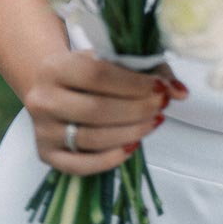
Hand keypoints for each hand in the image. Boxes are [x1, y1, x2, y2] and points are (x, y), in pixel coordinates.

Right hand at [24, 50, 188, 176]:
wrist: (49, 85)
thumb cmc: (89, 69)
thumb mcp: (113, 59)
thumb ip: (149, 69)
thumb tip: (180, 92)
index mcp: (55, 67)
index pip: (98, 76)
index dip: (134, 84)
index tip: (160, 88)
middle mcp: (42, 100)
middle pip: (96, 110)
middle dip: (136, 110)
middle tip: (161, 106)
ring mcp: (42, 131)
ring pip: (91, 138)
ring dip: (130, 132)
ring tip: (154, 122)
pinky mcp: (46, 156)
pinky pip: (81, 165)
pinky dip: (111, 158)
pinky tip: (133, 145)